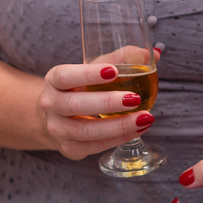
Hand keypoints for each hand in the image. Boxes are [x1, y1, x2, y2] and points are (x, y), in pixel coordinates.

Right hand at [37, 63, 153, 159]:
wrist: (55, 118)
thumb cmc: (79, 89)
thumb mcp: (92, 70)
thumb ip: (119, 60)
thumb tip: (151, 54)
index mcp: (54, 80)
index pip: (66, 76)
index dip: (88, 74)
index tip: (113, 71)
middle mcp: (51, 105)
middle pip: (76, 105)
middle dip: (107, 103)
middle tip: (135, 98)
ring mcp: (58, 129)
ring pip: (87, 131)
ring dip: (119, 126)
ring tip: (145, 117)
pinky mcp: (69, 148)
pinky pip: (95, 146)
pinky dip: (119, 138)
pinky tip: (138, 129)